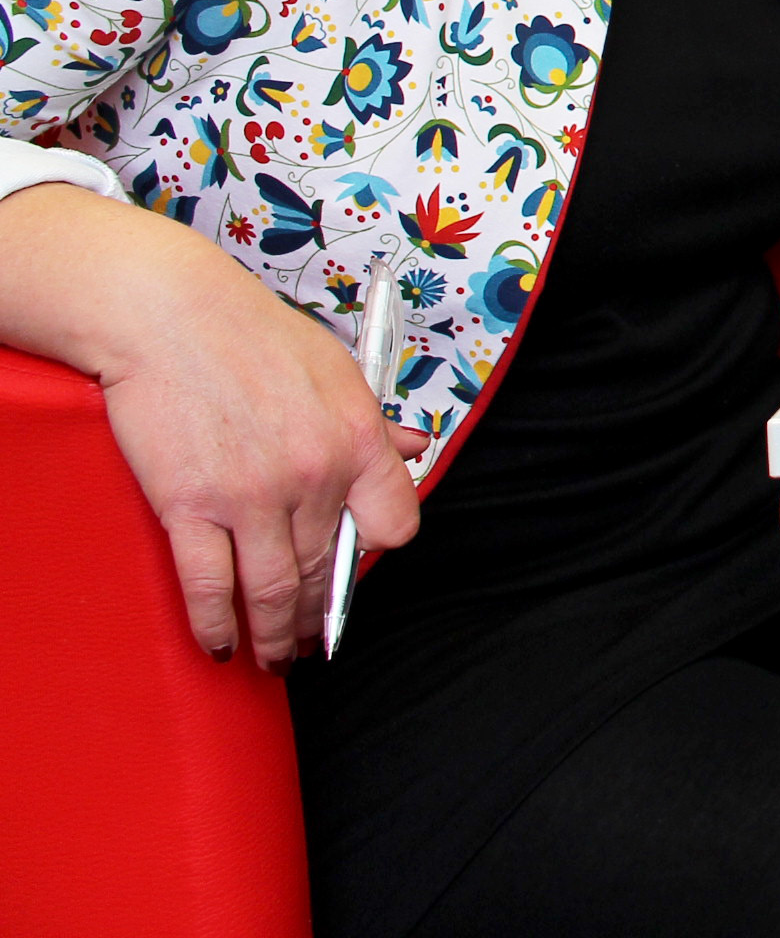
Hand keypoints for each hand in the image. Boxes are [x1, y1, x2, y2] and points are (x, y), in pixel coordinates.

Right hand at [28, 188, 426, 670]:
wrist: (170, 316)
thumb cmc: (251, 335)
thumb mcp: (337, 369)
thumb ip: (373, 422)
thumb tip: (415, 450)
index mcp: (357, 439)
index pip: (395, 524)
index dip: (375, 554)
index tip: (354, 570)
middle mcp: (314, 475)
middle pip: (327, 569)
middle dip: (318, 615)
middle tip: (309, 642)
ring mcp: (252, 496)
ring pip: (274, 590)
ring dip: (275, 635)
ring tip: (273, 656)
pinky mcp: (191, 508)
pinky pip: (212, 586)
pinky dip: (218, 625)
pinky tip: (222, 644)